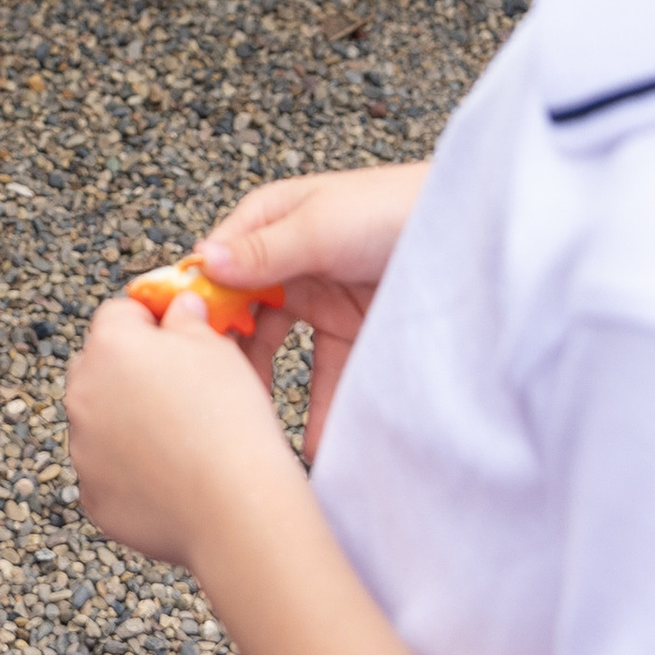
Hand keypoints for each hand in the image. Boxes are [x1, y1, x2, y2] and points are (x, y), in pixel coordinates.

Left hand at [65, 289, 297, 566]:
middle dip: (132, 371)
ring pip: (101, 420)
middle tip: (180, 390)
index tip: (178, 340)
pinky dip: (130, 470)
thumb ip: (186, 318)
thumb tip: (179, 308)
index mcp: (111, 345)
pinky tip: (170, 475)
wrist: (235, 507)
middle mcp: (82, 393)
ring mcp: (82, 449)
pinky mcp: (92, 495)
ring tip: (181, 438)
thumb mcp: (216, 347)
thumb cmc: (228, 420)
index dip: (152, 323)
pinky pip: (106, 470)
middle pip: (101, 366)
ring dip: (128, 422)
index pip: (119, 314)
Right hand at [198, 167, 421, 456]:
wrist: (475, 238)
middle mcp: (288, 260)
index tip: (178, 354)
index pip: (214, 268)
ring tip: (254, 430)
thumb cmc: (393, 210)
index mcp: (268, 221)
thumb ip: (263, 253)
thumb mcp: (321, 226)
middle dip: (226, 357)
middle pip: (239, 314)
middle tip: (215, 402)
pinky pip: (324, 376)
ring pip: (276, 351)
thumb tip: (202, 266)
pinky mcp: (353, 333)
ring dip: (265, 388)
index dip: (194, 307)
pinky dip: (316, 410)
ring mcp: (321, 299)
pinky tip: (311, 444)